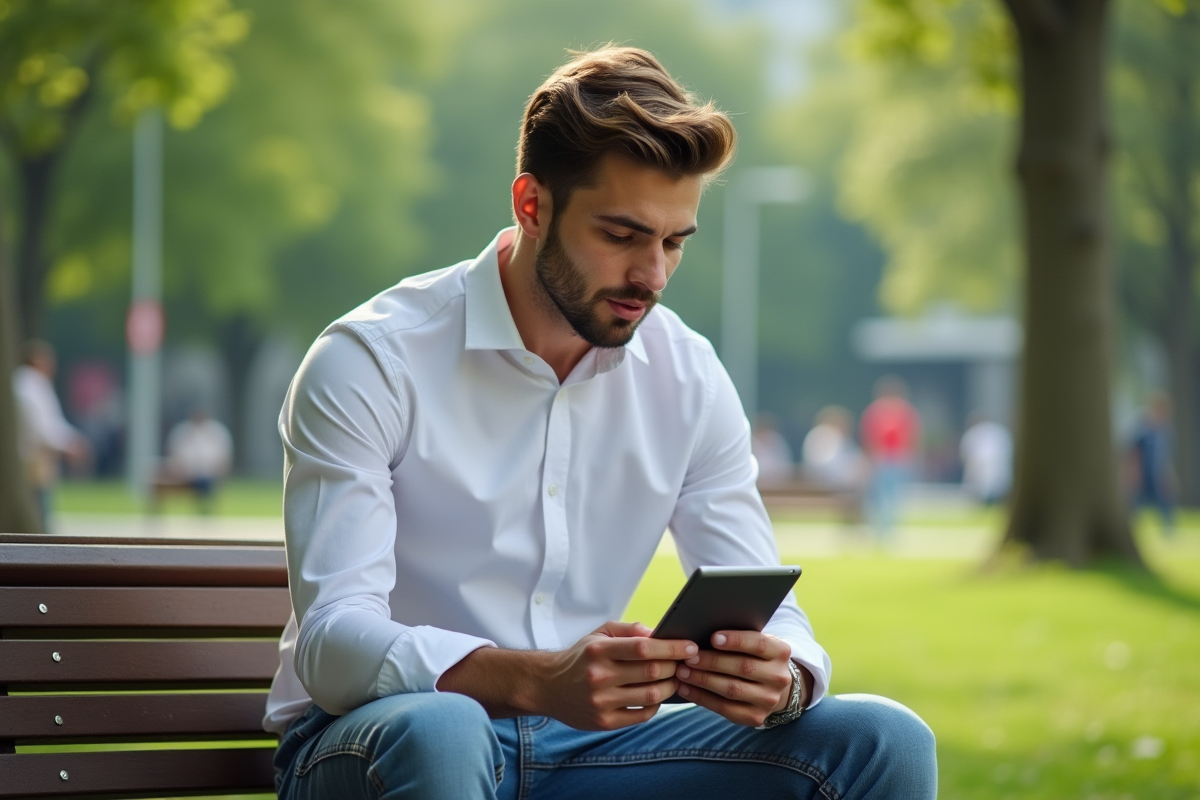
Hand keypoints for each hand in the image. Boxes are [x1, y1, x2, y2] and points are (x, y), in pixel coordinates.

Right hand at [537, 621, 696, 730]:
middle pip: (652, 672)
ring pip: (651, 695)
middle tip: (687, 663)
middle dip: (676, 666)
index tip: (690, 646)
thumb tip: (659, 633)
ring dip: (670, 686)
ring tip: (675, 678)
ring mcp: (602, 701)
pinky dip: (656, 705)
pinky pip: (642, 715)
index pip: (644, 648)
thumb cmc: (580, 657)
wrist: (548, 686)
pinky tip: (657, 695)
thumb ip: (629, 630)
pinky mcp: (604, 721)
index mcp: (600, 650)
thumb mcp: (599, 634)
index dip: (672, 647)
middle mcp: (600, 676)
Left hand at [674, 631, 793, 726]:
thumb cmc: (754, 657)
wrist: (771, 686)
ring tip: (682, 672)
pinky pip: (725, 708)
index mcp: (780, 652)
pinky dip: (702, 698)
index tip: (712, 638)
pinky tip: (686, 689)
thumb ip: (738, 638)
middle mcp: (779, 677)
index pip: (758, 644)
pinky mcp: (755, 718)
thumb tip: (701, 633)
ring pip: (732, 689)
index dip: (736, 640)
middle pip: (742, 667)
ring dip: (703, 680)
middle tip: (688, 657)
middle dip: (712, 662)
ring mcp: (769, 700)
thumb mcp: (754, 644)